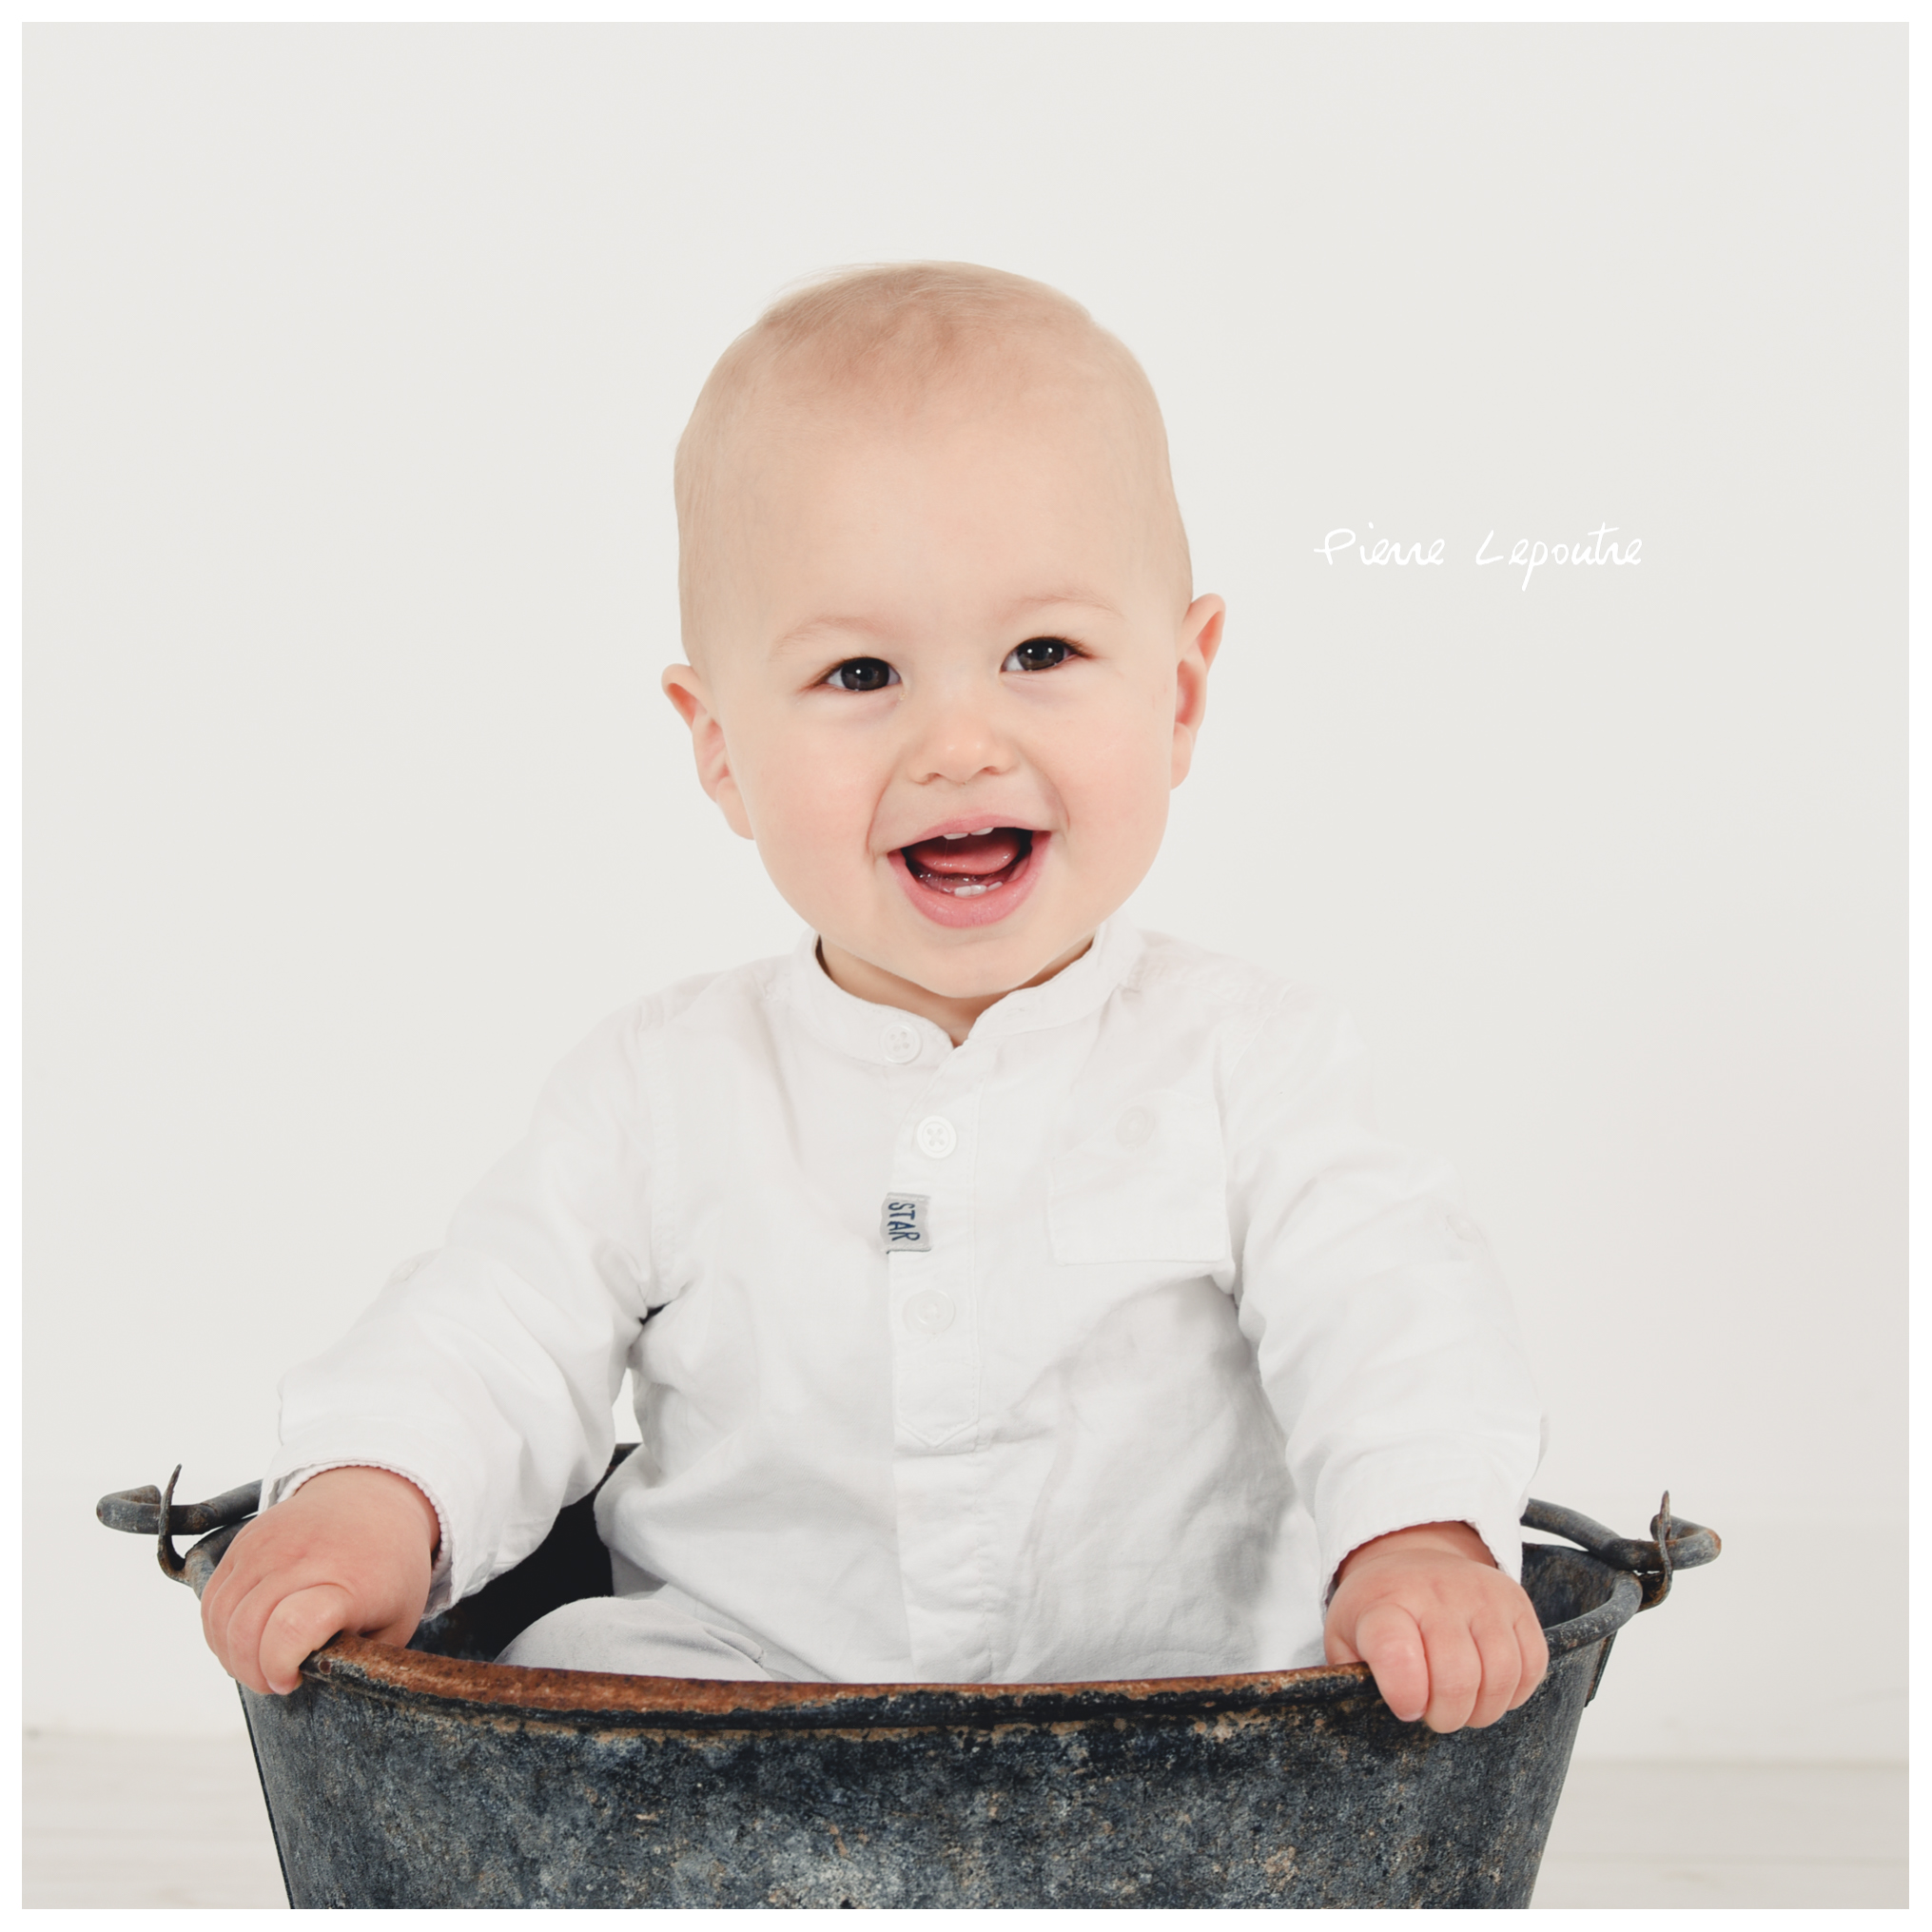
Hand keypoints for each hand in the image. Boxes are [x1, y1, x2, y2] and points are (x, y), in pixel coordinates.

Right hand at [200, 1467, 439, 1694]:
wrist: (373, 1496)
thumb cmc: (388, 1567)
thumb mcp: (397, 1619)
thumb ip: (358, 1658)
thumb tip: (313, 1686)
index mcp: (348, 1579)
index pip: (292, 1627)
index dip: (279, 1666)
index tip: (293, 1679)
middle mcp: (302, 1556)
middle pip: (246, 1628)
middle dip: (253, 1671)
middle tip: (275, 1681)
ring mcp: (268, 1544)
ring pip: (221, 1616)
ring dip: (231, 1654)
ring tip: (259, 1664)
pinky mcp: (246, 1539)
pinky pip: (213, 1597)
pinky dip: (219, 1629)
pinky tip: (244, 1640)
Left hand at [1323, 1520, 1547, 1732]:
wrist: (1413, 1557)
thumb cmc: (1379, 1611)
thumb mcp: (1344, 1636)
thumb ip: (1349, 1675)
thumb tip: (1361, 1713)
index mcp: (1385, 1602)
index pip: (1396, 1652)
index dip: (1405, 1696)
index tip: (1405, 1708)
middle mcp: (1436, 1592)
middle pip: (1457, 1675)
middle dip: (1447, 1715)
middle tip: (1435, 1715)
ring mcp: (1482, 1594)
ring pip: (1501, 1674)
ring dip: (1483, 1709)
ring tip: (1462, 1706)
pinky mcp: (1517, 1602)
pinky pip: (1532, 1664)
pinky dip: (1514, 1692)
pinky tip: (1489, 1689)